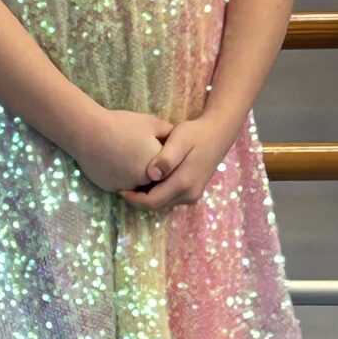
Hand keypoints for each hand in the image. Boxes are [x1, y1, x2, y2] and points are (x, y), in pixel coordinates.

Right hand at [73, 109, 174, 194]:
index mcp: (158, 166)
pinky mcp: (111, 188)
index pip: (169, 169)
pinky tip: (116, 162)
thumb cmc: (122, 125)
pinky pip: (121, 185)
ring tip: (129, 157)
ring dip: (137, 177)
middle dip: (153, 171)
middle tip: (143, 154)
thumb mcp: (152, 123)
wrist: (88, 132)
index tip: (160, 150)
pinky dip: (121, 177)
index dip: (166, 160)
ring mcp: (126, 187)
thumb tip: (177, 139)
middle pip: (154, 181)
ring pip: (137, 185)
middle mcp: (144, 181)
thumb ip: (169, 133)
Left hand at [122, 115, 238, 211]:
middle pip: (156, 205)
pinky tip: (147, 180)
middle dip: (137, 198)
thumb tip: (152, 174)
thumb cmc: (195, 133)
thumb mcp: (180, 139)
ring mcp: (192, 195)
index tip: (120, 187)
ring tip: (133, 181)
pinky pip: (169, 198)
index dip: (133, 198)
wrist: (218, 134)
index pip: (151, 201)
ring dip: (146, 196)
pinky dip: (156, 193)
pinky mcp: (192, 193)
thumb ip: (166, 157)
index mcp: (184, 183)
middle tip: (123, 184)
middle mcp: (189, 194)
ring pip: (162, 203)